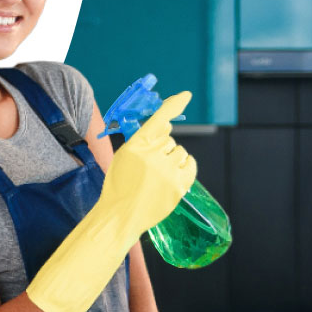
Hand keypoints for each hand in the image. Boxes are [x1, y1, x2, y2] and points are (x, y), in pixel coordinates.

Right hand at [100, 92, 196, 237]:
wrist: (120, 216)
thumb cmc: (120, 187)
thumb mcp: (123, 158)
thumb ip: (143, 141)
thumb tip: (167, 126)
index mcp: (135, 146)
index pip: (158, 120)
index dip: (173, 106)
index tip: (185, 96)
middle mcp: (153, 156)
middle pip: (169, 140)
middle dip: (162, 150)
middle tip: (149, 168)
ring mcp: (168, 171)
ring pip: (180, 152)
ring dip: (173, 160)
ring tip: (158, 177)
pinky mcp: (179, 185)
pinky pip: (190, 164)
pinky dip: (185, 167)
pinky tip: (173, 175)